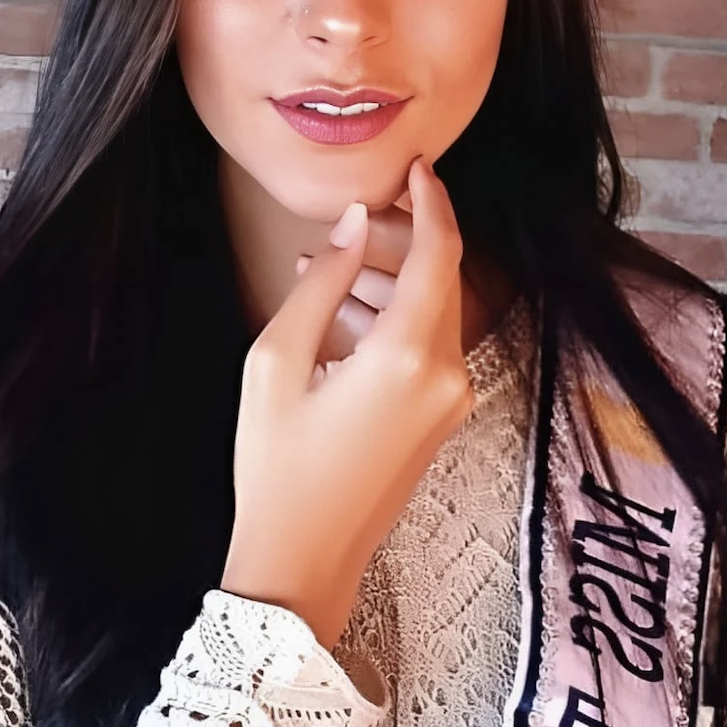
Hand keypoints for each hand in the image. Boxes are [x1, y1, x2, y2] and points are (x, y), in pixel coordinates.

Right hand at [220, 157, 472, 651]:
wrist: (304, 560)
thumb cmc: (276, 465)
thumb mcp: (277, 361)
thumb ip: (323, 282)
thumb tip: (356, 221)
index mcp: (409, 356)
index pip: (441, 252)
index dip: (431, 201)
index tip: (414, 166)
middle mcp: (447, 375)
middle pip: (442, 277)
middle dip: (400, 238)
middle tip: (349, 221)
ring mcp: (451, 402)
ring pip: (436, 311)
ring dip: (390, 281)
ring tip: (324, 271)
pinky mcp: (442, 420)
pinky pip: (430, 347)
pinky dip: (395, 320)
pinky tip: (340, 317)